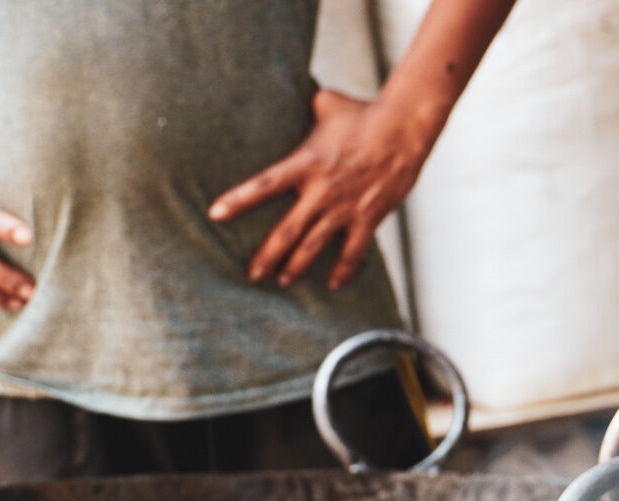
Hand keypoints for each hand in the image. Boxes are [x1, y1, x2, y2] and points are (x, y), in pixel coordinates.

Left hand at [210, 89, 432, 289]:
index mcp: (306, 163)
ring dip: (297, 267)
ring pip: (315, 246)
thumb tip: (302, 99)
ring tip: (283, 281)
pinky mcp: (368, 217)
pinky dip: (343, 269)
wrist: (403, 130)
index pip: (264, 185)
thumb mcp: (328, 103)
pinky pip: (353, 251)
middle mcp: (322, 190)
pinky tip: (333, 283)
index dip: (239, 200)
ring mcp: (345, 207)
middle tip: (252, 274)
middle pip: (287, 230)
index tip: (215, 214)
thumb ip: (309, 108)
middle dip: (267, 255)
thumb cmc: (364, 113)